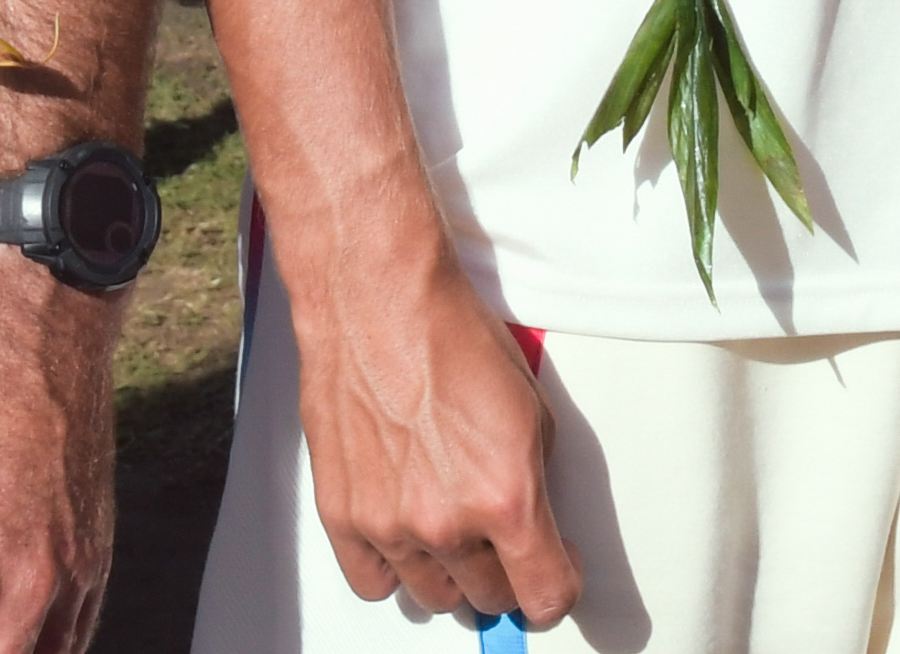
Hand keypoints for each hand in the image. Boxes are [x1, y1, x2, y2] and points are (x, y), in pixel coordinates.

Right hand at [293, 233, 574, 626]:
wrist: (379, 301)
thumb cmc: (453, 338)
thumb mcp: (533, 408)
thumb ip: (536, 479)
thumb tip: (537, 520)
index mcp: (507, 498)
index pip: (545, 595)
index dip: (558, 587)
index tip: (557, 571)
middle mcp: (448, 524)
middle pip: (489, 598)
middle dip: (505, 575)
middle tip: (503, 542)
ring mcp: (389, 526)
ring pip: (434, 596)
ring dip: (451, 575)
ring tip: (453, 534)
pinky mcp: (342, 516)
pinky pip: (372, 584)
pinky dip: (392, 570)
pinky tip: (405, 539)